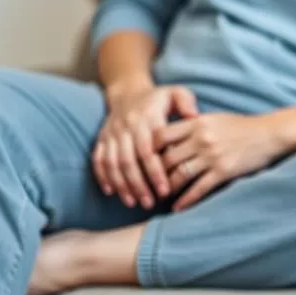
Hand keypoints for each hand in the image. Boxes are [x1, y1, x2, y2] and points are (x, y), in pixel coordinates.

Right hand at [94, 81, 198, 208]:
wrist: (128, 91)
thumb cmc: (159, 98)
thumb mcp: (176, 93)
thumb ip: (187, 103)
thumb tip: (196, 117)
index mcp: (147, 117)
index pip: (149, 149)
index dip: (156, 171)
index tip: (166, 190)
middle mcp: (127, 126)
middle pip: (130, 160)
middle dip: (139, 184)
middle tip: (150, 203)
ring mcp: (112, 133)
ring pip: (113, 163)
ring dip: (122, 184)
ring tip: (134, 202)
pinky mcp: (102, 139)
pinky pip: (98, 159)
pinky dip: (103, 176)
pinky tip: (111, 192)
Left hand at [155, 112, 287, 210]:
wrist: (269, 134)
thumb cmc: (242, 126)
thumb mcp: (215, 118)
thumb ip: (193, 125)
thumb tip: (170, 136)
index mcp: (198, 123)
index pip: (161, 135)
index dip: (149, 148)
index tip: (143, 159)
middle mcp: (202, 139)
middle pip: (167, 158)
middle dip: (155, 173)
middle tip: (148, 184)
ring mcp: (212, 156)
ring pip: (179, 175)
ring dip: (168, 188)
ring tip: (161, 196)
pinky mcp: (223, 171)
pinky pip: (199, 189)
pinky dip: (186, 200)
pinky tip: (178, 207)